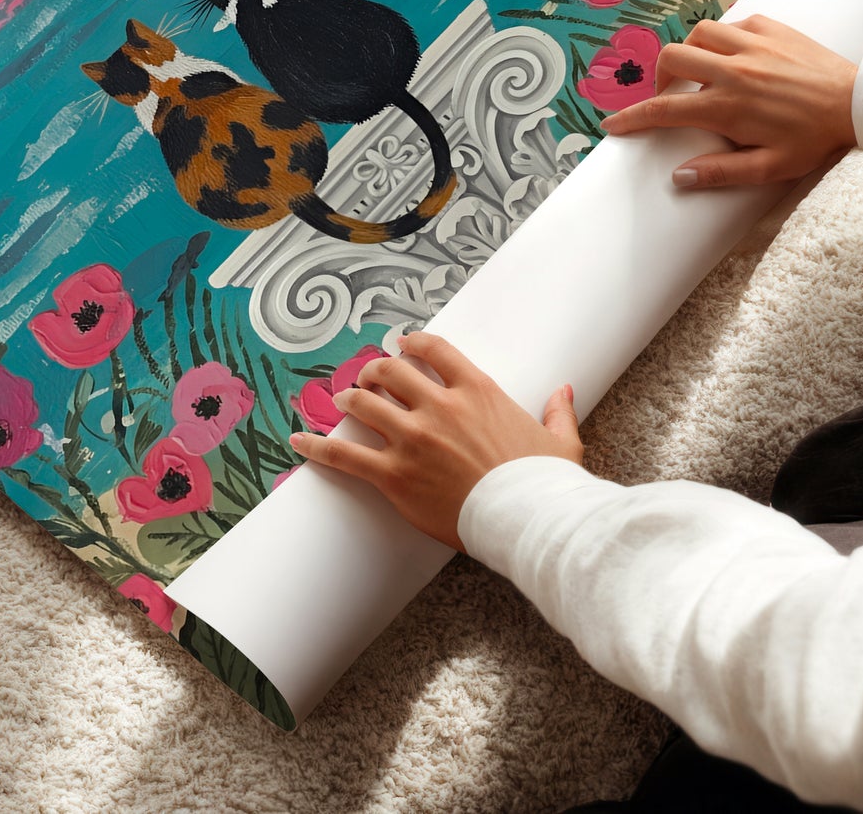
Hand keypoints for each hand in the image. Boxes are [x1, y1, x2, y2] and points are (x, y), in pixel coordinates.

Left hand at [287, 333, 581, 551]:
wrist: (528, 520)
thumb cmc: (545, 484)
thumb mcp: (560, 441)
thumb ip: (557, 411)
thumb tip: (564, 391)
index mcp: (477, 391)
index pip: (434, 350)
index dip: (412, 343)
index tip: (402, 344)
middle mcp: (439, 406)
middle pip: (391, 372)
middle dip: (375, 371)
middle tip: (368, 376)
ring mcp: (413, 439)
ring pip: (364, 404)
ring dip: (349, 399)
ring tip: (341, 400)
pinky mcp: (394, 475)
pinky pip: (345, 455)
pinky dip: (317, 446)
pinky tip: (298, 440)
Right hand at [601, 15, 857, 188]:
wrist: (858, 103)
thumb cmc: (815, 140)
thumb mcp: (770, 167)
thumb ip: (722, 172)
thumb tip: (678, 176)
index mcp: (727, 106)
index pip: (664, 110)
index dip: (632, 118)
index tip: (613, 125)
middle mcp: (732, 70)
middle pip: (672, 59)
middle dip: (659, 77)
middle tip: (670, 96)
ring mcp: (751, 44)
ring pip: (698, 33)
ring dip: (691, 52)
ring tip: (701, 72)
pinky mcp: (771, 27)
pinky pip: (732, 24)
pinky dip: (724, 38)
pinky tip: (735, 56)